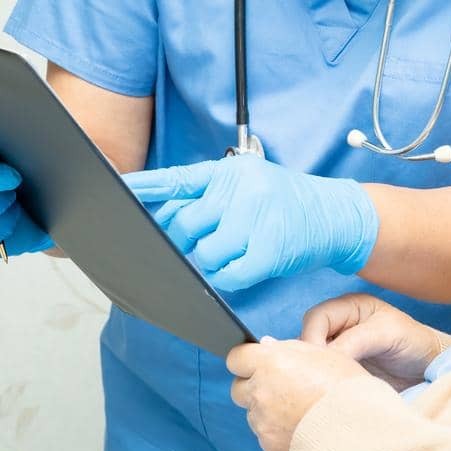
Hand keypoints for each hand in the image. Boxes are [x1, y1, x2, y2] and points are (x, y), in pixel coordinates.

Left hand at [125, 155, 378, 292]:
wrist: (336, 214)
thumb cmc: (285, 203)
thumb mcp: (248, 184)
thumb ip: (208, 197)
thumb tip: (161, 220)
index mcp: (229, 171)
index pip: (175, 179)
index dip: (143, 189)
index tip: (114, 192)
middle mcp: (240, 188)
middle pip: (182, 225)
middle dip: (177, 244)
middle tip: (186, 249)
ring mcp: (256, 217)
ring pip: (204, 254)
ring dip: (208, 264)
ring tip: (229, 255)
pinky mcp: (270, 248)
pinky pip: (229, 275)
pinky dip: (228, 278)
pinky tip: (240, 269)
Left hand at [227, 337, 371, 450]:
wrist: (361, 431)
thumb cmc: (348, 388)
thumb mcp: (324, 354)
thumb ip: (289, 348)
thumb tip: (267, 346)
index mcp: (271, 363)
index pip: (236, 357)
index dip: (247, 359)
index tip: (256, 362)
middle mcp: (261, 392)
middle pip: (238, 388)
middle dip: (253, 386)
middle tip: (279, 387)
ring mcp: (263, 423)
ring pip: (253, 414)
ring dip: (267, 410)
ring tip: (299, 410)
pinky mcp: (270, 447)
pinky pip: (266, 436)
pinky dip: (278, 432)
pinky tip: (302, 427)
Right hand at [300, 293, 443, 390]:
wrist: (431, 370)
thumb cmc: (414, 342)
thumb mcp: (388, 333)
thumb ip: (355, 340)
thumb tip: (324, 358)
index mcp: (349, 307)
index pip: (316, 319)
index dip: (311, 339)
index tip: (319, 363)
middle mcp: (339, 327)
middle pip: (308, 338)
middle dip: (311, 357)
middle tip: (318, 378)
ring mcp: (339, 351)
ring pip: (313, 359)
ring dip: (315, 372)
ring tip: (323, 387)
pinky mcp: (341, 373)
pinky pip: (322, 376)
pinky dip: (322, 383)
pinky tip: (328, 394)